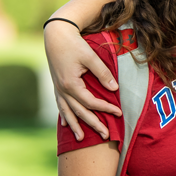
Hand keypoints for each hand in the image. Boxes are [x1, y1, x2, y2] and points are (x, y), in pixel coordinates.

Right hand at [44, 21, 120, 140]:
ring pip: (67, 112)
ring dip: (75, 125)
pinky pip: (60, 105)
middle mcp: (62, 90)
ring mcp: (58, 89)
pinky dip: (64, 116)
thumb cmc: (75, 45)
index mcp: (71, 84)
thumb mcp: (90, 57)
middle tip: (106, 136)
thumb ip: (102, 73)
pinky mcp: (57, 86)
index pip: (91, 102)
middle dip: (93, 124)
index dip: (106, 108)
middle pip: (79, 112)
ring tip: (81, 139)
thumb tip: (114, 89)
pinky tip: (66, 125)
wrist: (56, 36)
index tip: (119, 113)